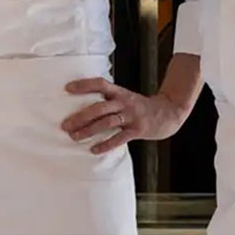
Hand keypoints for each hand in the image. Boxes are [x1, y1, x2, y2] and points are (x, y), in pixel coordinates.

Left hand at [61, 77, 184, 153]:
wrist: (169, 113)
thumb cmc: (141, 108)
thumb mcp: (127, 99)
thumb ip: (109, 101)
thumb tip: (82, 107)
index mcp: (121, 93)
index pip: (101, 84)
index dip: (85, 85)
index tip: (67, 88)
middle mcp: (125, 103)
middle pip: (100, 107)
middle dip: (81, 116)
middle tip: (65, 125)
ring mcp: (132, 116)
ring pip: (107, 122)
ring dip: (89, 130)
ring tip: (74, 137)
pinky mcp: (138, 129)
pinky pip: (120, 138)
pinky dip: (106, 144)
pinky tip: (94, 150)